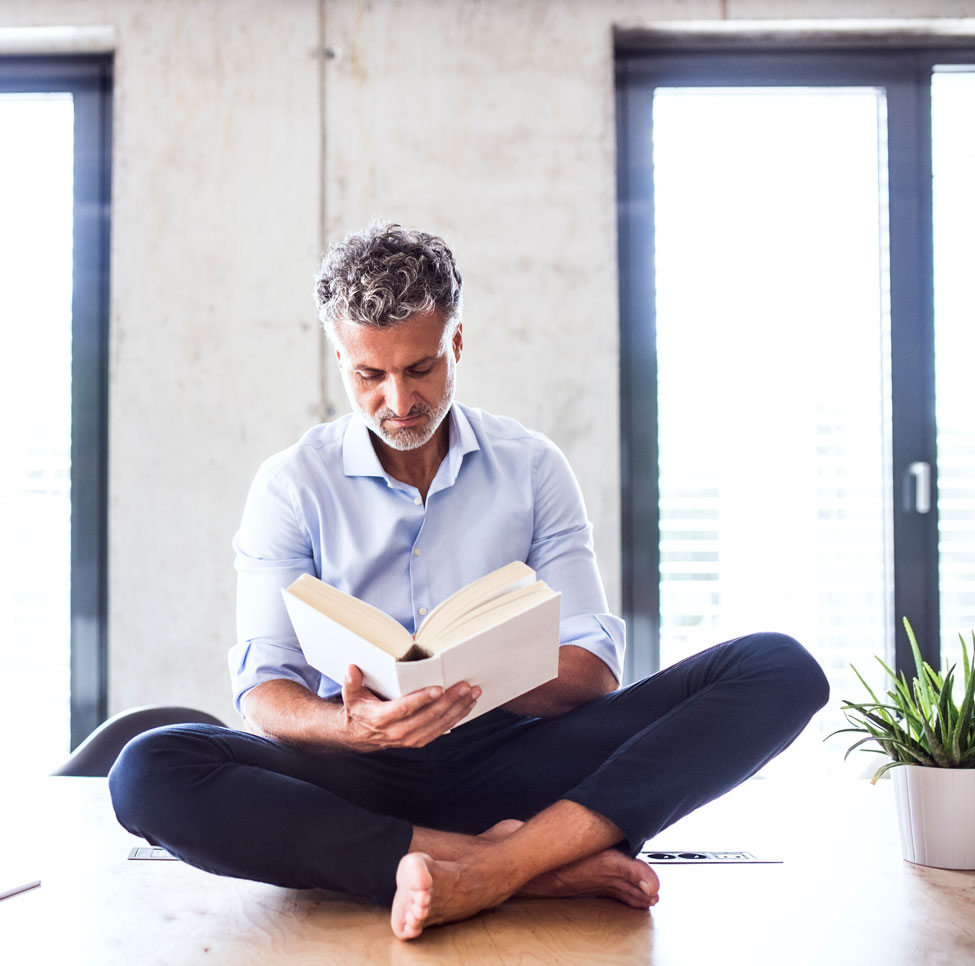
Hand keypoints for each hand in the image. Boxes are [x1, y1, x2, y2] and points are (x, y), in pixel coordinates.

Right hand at [340, 665, 480, 750]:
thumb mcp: (351, 695)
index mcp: (382, 718)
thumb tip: (352, 668)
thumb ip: (352, 681)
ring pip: (438, 724)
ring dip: (458, 709)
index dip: (422, 699)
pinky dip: (456, 717)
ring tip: (472, 693)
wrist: (358, 735)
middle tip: (465, 686)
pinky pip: (441, 730)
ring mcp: (410, 739)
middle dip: (449, 701)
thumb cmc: (359, 709)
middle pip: (428, 716)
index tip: (438, 688)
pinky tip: (467, 705)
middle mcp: (397, 732)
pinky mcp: (419, 740)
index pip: (405, 708)